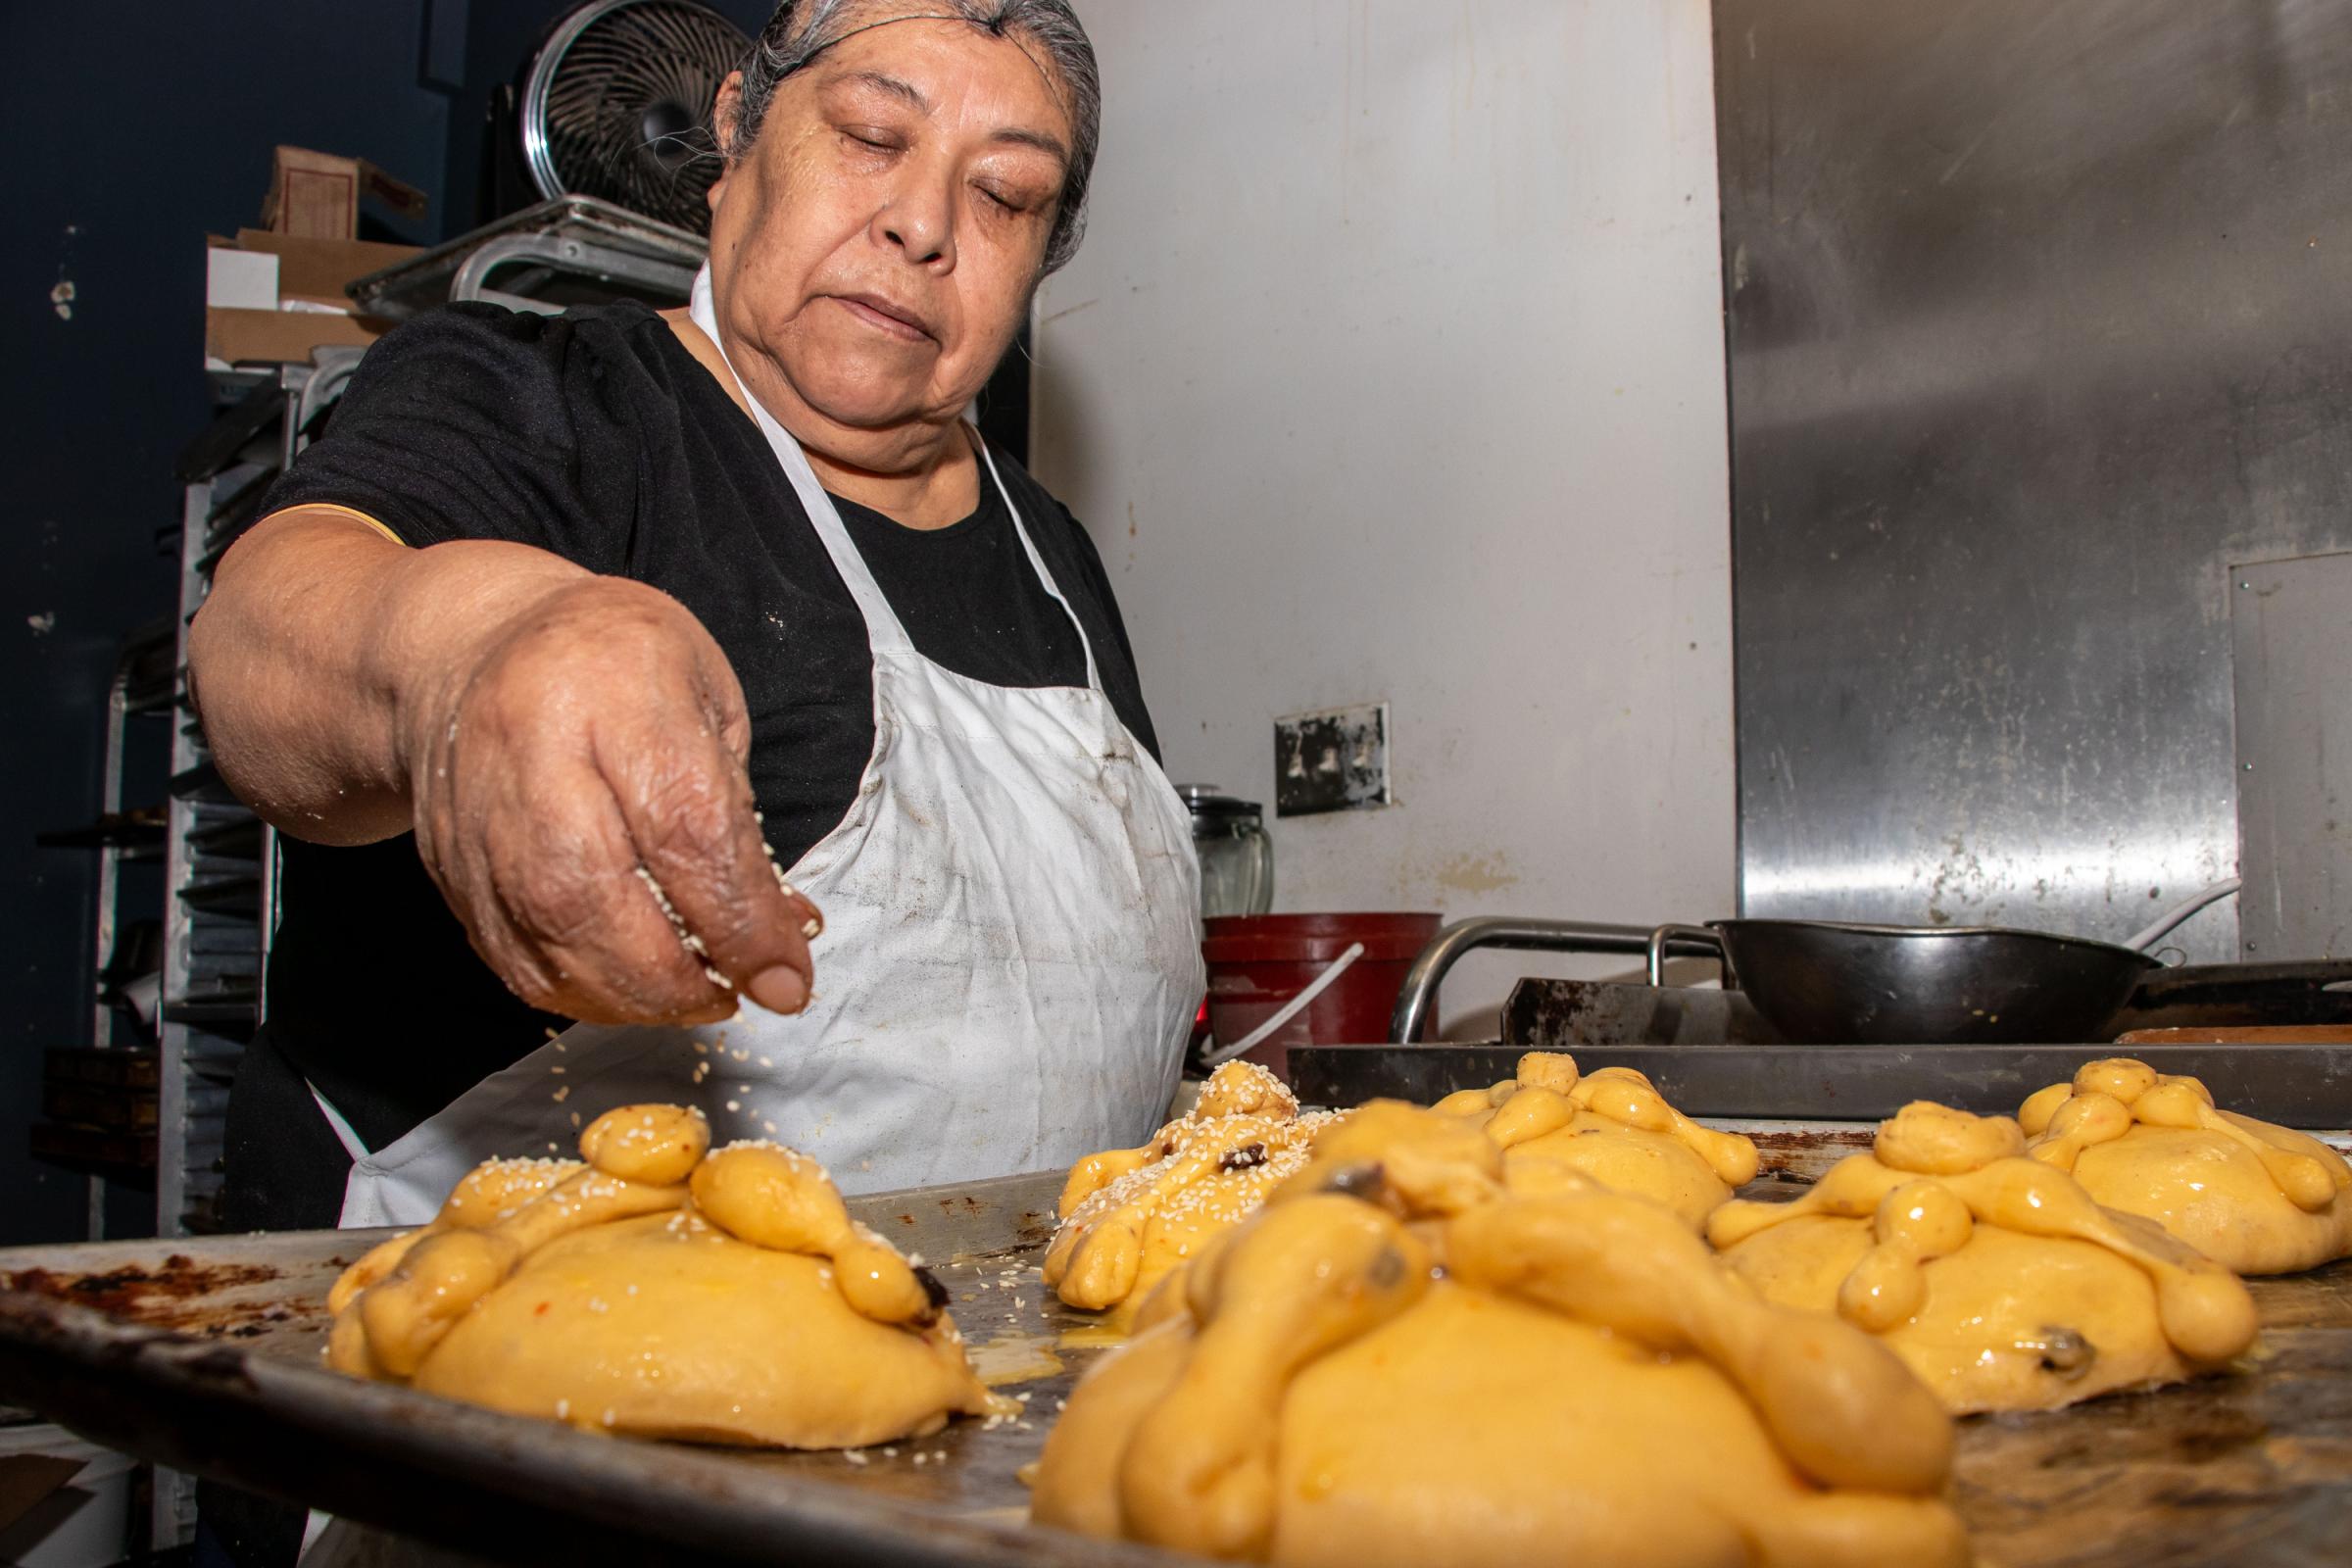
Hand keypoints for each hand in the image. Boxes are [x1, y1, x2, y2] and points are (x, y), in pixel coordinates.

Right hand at [400, 575, 819, 1024]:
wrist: (473, 648)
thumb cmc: (613, 664)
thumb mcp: (705, 693)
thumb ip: (737, 810)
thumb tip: (779, 929)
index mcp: (616, 692)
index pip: (686, 832)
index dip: (741, 922)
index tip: (786, 978)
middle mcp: (532, 759)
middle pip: (603, 905)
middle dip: (685, 978)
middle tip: (738, 990)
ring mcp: (478, 823)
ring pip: (553, 950)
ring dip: (639, 1000)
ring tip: (694, 995)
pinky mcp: (451, 873)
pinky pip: (516, 965)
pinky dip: (585, 997)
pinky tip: (631, 988)